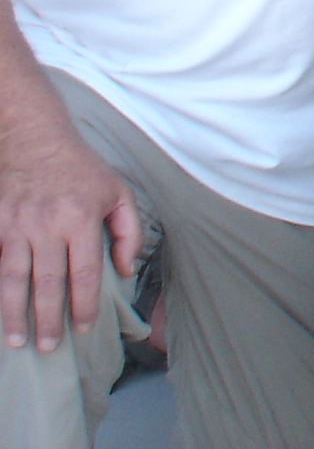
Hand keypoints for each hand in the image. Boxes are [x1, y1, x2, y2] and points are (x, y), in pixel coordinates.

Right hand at [0, 127, 143, 351]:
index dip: (85, 303)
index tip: (84, 326)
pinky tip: (1, 308)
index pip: (84, 271)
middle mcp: (47, 225)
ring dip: (14, 313)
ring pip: (13, 279)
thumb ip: (128, 231)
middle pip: (48, 282)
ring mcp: (17, 226)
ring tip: (17, 340)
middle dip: (48, 319)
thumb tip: (126, 269)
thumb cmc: (81, 169)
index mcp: (81, 219)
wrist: (34, 138)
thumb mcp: (118, 191)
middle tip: (49, 347)